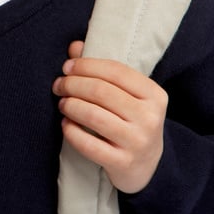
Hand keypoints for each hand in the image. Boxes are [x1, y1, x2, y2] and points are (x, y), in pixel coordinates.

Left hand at [52, 41, 166, 192]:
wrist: (146, 166)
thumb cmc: (131, 120)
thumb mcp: (127, 94)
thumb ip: (102, 69)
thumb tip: (75, 47)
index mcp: (154, 95)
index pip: (115, 70)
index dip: (86, 65)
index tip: (67, 67)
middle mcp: (150, 118)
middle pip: (101, 91)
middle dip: (72, 84)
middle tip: (58, 85)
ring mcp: (138, 142)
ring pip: (93, 115)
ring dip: (70, 105)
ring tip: (62, 104)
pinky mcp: (123, 163)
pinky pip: (88, 144)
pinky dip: (71, 131)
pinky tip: (66, 124)